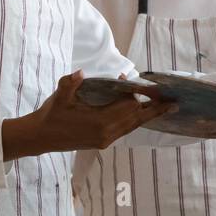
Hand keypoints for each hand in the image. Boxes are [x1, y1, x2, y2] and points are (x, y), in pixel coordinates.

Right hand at [1, 70, 175, 159]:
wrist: (40, 137)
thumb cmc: (50, 114)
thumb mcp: (59, 97)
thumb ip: (70, 84)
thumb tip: (80, 73)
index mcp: (98, 122)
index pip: (126, 106)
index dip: (134, 93)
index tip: (135, 81)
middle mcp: (106, 133)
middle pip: (135, 119)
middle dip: (154, 110)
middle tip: (174, 102)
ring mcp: (105, 140)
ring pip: (132, 127)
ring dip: (148, 117)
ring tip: (166, 109)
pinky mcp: (103, 143)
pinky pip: (125, 131)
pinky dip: (135, 122)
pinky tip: (142, 116)